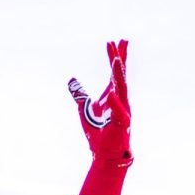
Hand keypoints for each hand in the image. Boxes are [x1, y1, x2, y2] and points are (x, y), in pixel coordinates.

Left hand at [68, 40, 131, 166]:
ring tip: (116, 60)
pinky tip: (110, 93)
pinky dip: (114, 104)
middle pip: (120, 76)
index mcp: (112, 96)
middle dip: (119, 59)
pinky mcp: (121, 125)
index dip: (113, 57)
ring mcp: (122, 111)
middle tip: (120, 41)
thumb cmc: (98, 132)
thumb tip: (72, 80)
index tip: (113, 42)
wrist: (104, 153)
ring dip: (118, 75)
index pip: (113, 73)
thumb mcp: (84, 108)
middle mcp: (120, 100)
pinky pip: (119, 112)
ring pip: (122, 89)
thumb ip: (80, 94)